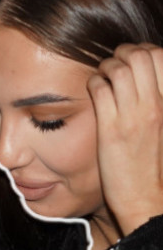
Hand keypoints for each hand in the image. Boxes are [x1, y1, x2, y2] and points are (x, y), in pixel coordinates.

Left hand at [88, 43, 162, 235]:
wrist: (148, 198)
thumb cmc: (156, 165)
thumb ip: (158, 102)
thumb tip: (146, 83)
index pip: (162, 57)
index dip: (145, 51)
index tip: (133, 59)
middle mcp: (158, 105)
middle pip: (143, 55)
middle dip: (124, 52)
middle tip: (114, 62)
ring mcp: (135, 116)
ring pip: (119, 69)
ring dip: (106, 66)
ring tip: (102, 76)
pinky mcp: (112, 128)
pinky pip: (100, 90)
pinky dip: (93, 83)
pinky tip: (94, 92)